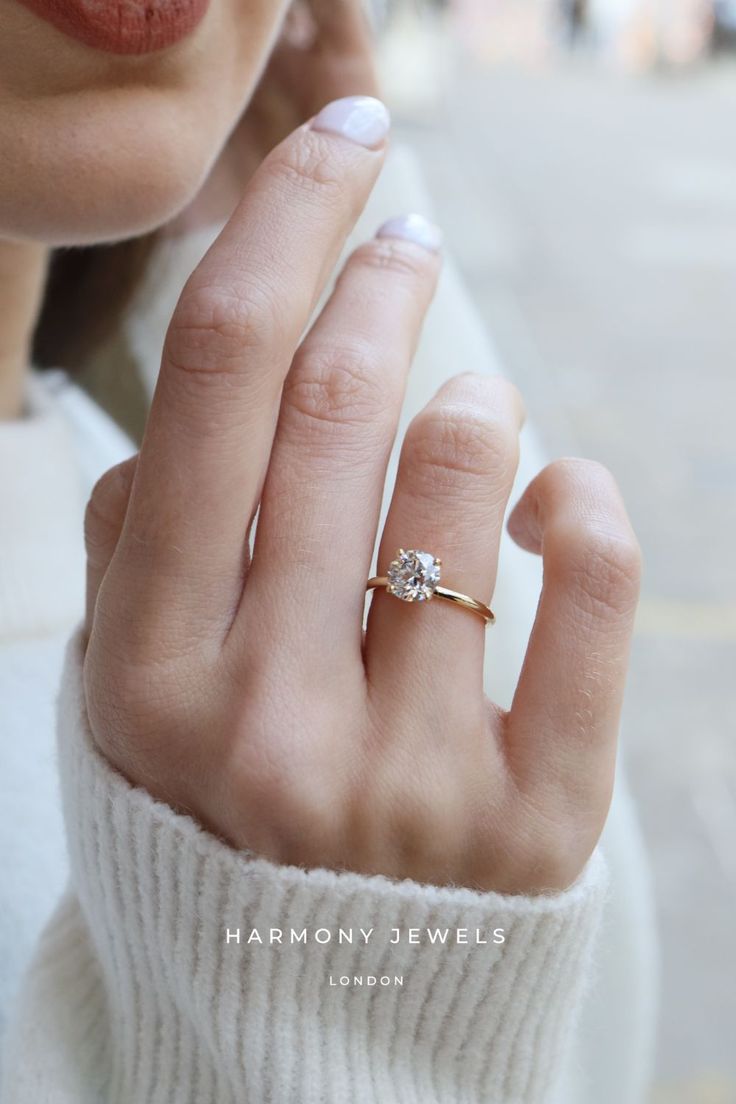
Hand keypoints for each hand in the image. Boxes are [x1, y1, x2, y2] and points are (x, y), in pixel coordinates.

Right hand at [83, 101, 640, 894]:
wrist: (313, 1013)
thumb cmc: (217, 824)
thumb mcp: (126, 708)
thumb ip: (132, 563)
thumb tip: (179, 437)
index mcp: (152, 677)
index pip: (216, 387)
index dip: (281, 227)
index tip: (340, 152)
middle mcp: (271, 725)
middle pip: (342, 407)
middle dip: (388, 277)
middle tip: (410, 241)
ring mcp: (408, 781)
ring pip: (470, 478)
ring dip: (476, 403)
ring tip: (467, 413)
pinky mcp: (533, 819)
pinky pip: (596, 596)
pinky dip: (588, 506)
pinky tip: (559, 490)